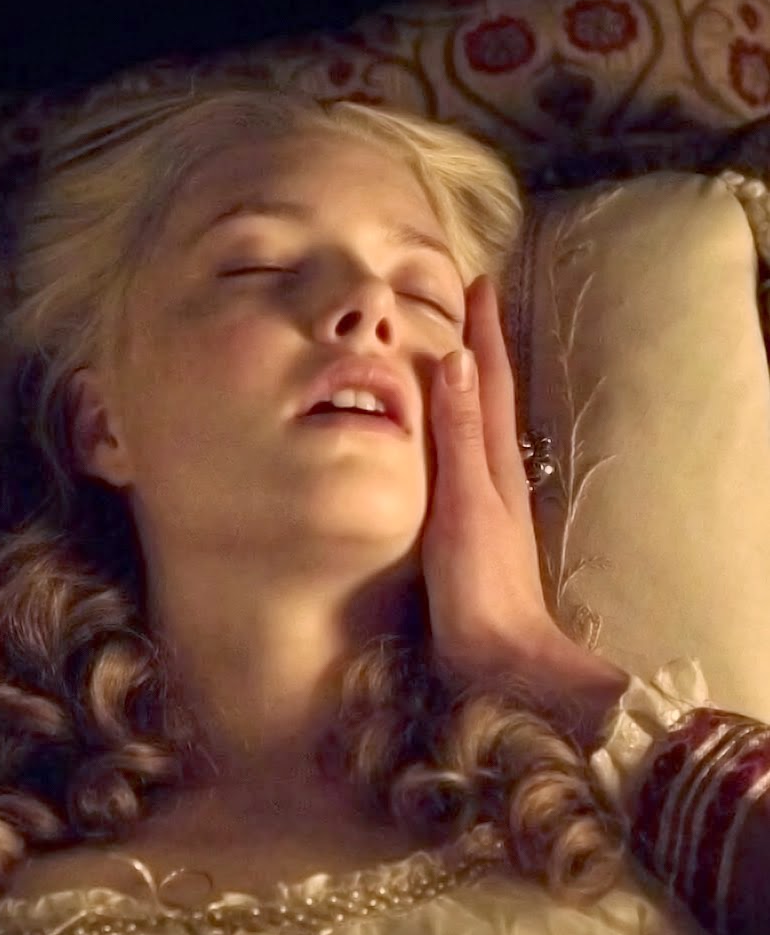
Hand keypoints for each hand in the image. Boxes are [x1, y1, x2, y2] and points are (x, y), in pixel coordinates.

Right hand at [420, 275, 565, 683]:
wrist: (499, 651)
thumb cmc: (480, 580)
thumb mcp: (466, 501)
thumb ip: (457, 435)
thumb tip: (454, 360)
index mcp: (493, 458)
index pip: (488, 380)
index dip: (483, 332)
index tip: (477, 283)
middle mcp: (494, 470)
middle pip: (488, 394)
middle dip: (478, 347)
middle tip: (463, 306)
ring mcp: (484, 498)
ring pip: (474, 424)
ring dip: (465, 384)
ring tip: (446, 356)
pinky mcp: (468, 523)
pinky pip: (459, 456)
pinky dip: (449, 428)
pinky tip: (434, 437)